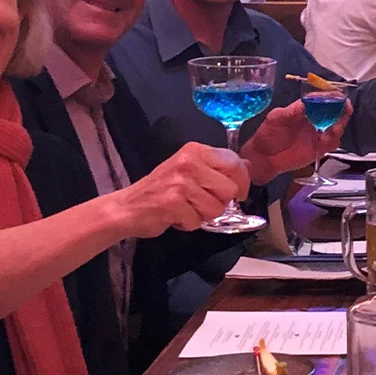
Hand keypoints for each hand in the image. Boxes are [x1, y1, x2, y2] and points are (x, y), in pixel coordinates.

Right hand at [109, 143, 250, 237]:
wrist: (127, 207)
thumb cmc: (161, 189)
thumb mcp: (191, 170)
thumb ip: (217, 168)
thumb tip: (248, 166)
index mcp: (195, 150)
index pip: (234, 163)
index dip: (242, 182)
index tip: (238, 192)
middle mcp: (188, 162)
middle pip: (229, 189)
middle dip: (220, 202)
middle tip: (201, 202)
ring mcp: (180, 183)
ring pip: (216, 208)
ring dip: (203, 215)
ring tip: (186, 208)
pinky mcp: (172, 203)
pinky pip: (198, 221)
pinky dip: (189, 224)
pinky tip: (176, 216)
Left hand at [243, 99, 352, 184]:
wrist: (264, 157)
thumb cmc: (267, 134)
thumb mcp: (275, 119)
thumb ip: (289, 112)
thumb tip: (303, 103)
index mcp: (304, 109)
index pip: (320, 99)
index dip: (329, 97)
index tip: (337, 96)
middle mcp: (313, 120)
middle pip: (333, 112)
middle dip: (341, 109)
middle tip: (345, 107)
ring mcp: (317, 134)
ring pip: (336, 127)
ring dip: (340, 124)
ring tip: (337, 126)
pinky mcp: (319, 148)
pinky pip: (332, 143)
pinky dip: (333, 140)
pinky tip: (329, 139)